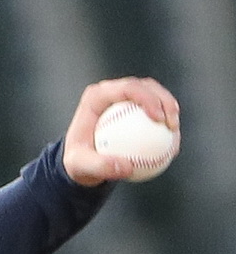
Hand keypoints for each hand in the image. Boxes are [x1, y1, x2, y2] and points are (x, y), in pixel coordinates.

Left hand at [62, 77, 179, 186]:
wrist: (81, 160)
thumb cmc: (77, 161)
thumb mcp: (80, 166)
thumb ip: (100, 166)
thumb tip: (127, 167)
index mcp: (96, 96)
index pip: (126, 88)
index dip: (147, 98)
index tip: (159, 119)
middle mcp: (111, 92)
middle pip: (145, 86)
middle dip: (164, 100)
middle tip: (172, 124)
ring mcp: (125, 98)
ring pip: (156, 95)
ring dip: (171, 110)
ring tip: (175, 131)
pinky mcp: (135, 108)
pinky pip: (157, 113)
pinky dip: (167, 125)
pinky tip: (174, 144)